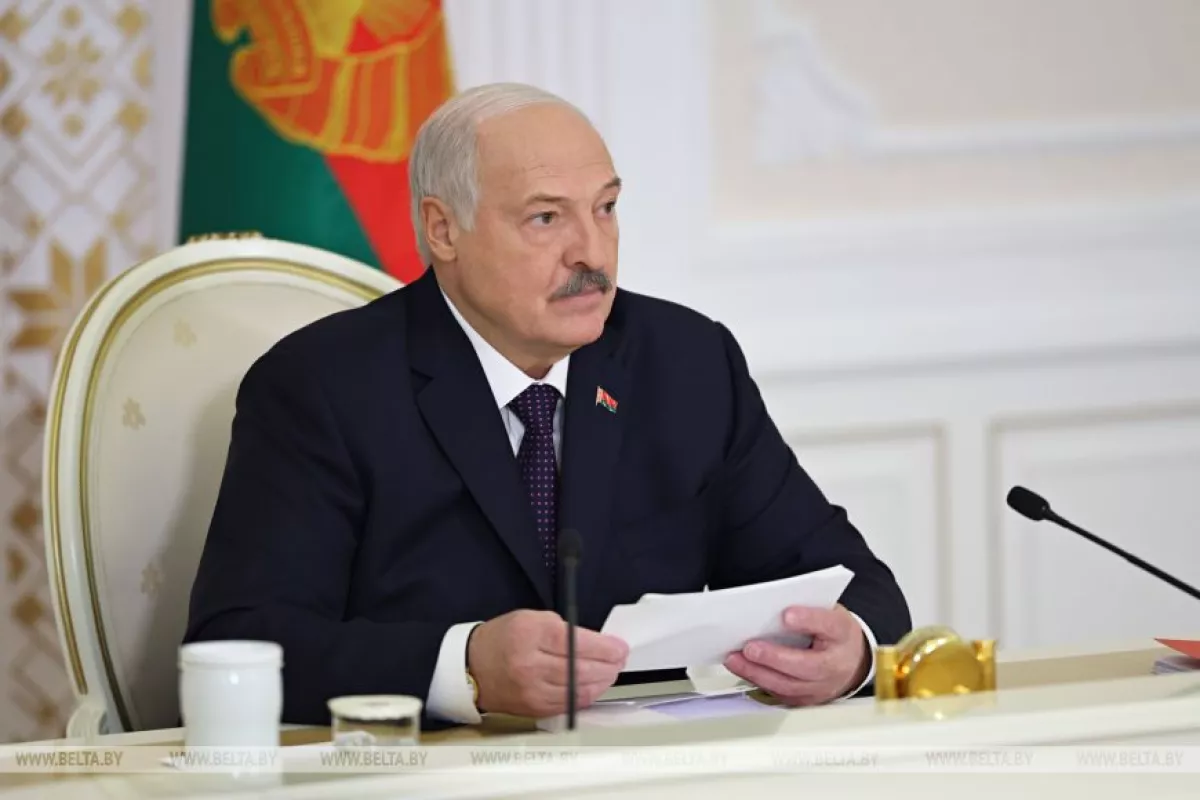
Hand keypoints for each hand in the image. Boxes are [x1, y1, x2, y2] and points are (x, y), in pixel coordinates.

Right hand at [467, 610, 628, 717]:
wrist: (472, 667)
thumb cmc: (502, 639)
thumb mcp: (531, 618)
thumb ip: (564, 628)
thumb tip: (597, 643)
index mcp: (530, 634)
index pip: (576, 642)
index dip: (605, 647)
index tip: (619, 647)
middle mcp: (530, 664)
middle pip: (581, 669)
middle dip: (608, 665)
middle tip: (620, 659)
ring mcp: (532, 690)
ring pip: (579, 690)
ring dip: (602, 681)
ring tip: (610, 672)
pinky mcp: (534, 708)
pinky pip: (569, 704)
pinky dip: (586, 695)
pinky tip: (594, 686)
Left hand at [724, 604, 869, 705]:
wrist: (851, 661)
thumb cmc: (834, 633)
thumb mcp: (827, 611)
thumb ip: (806, 607)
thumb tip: (774, 605)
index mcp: (841, 633)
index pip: (828, 625)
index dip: (808, 620)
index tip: (787, 615)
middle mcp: (834, 664)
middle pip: (806, 665)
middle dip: (774, 657)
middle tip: (750, 648)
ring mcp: (821, 686)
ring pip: (788, 685)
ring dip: (757, 673)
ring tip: (736, 660)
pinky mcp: (806, 699)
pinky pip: (780, 694)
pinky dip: (758, 682)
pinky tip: (744, 670)